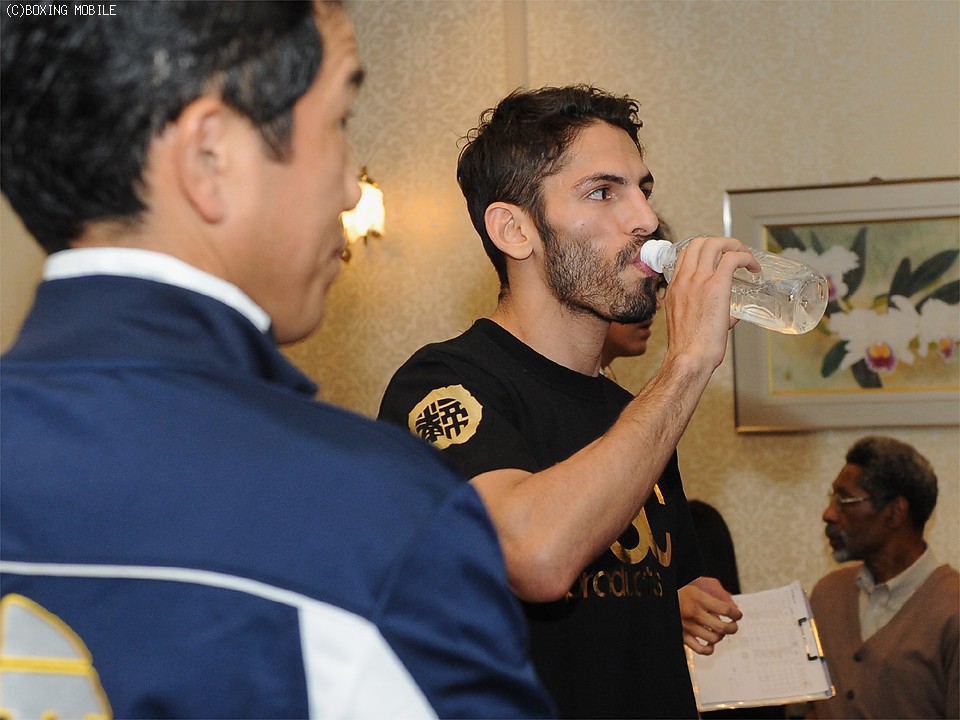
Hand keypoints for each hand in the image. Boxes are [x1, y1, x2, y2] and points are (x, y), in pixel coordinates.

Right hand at [662, 235, 757, 370]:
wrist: (689, 357)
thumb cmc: (689, 347)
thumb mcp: (688, 321)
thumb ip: (706, 310)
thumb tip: (731, 313)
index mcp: (675, 286)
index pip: (686, 253)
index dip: (706, 249)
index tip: (720, 257)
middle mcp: (685, 279)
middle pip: (700, 242)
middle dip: (722, 242)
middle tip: (736, 253)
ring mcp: (699, 280)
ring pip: (715, 243)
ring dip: (735, 245)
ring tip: (746, 257)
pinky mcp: (716, 286)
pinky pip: (732, 258)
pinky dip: (745, 258)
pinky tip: (753, 267)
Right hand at [678, 576, 741, 654]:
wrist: (654, 594)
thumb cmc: (676, 587)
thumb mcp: (694, 583)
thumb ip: (715, 592)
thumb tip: (733, 606)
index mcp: (697, 596)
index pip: (726, 609)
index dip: (736, 614)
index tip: (737, 614)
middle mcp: (693, 612)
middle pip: (723, 628)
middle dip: (733, 628)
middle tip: (732, 625)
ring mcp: (686, 626)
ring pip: (714, 639)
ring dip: (720, 636)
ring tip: (718, 630)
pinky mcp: (681, 636)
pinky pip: (701, 650)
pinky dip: (709, 649)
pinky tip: (709, 642)